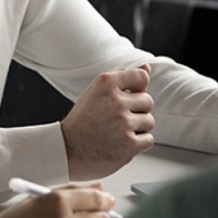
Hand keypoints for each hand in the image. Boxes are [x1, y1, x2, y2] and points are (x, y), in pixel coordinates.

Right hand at [60, 65, 154, 180]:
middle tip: (116, 118)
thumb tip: (147, 67)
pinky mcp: (129, 144)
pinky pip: (148, 139)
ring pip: (149, 121)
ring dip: (137, 128)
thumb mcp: (97, 92)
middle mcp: (115, 100)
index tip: (126, 97)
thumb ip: (123, 80)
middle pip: (148, 101)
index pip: (141, 76)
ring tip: (116, 131)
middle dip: (137, 111)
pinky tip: (120, 143)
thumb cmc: (84, 120)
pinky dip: (137, 144)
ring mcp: (123, 122)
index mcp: (105, 82)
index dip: (137, 89)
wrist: (68, 150)